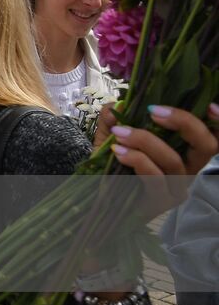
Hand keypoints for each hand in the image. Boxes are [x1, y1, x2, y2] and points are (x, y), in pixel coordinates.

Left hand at [97, 102, 218, 217]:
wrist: (98, 194)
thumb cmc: (111, 164)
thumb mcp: (111, 135)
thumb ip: (114, 116)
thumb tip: (120, 103)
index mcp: (185, 150)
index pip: (212, 137)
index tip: (210, 106)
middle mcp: (189, 169)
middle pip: (206, 146)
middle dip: (185, 123)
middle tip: (154, 111)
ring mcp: (177, 186)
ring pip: (175, 161)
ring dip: (146, 141)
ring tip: (121, 132)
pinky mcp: (162, 201)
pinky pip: (156, 178)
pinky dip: (137, 160)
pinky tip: (119, 151)